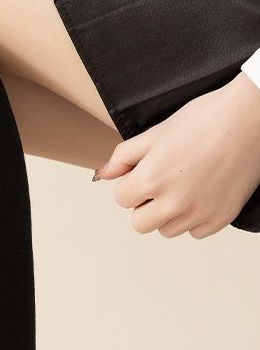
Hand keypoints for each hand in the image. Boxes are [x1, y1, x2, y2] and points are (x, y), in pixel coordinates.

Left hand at [94, 74, 259, 237]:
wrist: (252, 117)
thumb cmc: (206, 118)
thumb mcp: (157, 131)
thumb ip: (125, 156)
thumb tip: (104, 175)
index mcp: (151, 179)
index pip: (122, 199)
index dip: (131, 184)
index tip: (146, 171)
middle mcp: (173, 203)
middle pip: (140, 224)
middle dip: (144, 205)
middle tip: (162, 183)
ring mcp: (198, 213)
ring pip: (166, 230)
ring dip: (168, 214)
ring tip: (185, 185)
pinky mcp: (220, 219)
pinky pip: (195, 232)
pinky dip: (195, 218)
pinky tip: (203, 193)